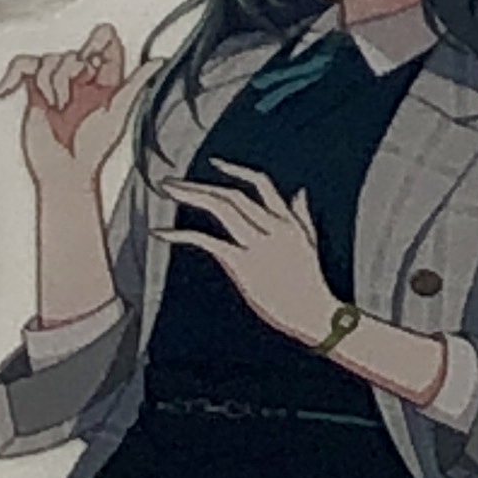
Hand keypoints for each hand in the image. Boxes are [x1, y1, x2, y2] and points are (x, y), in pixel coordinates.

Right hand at [0, 25, 152, 193]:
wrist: (65, 169)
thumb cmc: (93, 147)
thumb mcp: (118, 111)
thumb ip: (136, 83)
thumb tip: (159, 61)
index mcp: (106, 81)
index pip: (106, 43)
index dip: (98, 42)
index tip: (92, 61)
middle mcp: (83, 79)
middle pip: (74, 52)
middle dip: (70, 73)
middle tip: (70, 100)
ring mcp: (58, 83)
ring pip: (50, 59)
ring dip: (51, 84)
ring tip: (56, 109)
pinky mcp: (34, 90)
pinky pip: (21, 65)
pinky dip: (11, 76)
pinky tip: (4, 92)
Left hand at [157, 166, 341, 346]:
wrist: (315, 315)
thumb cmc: (312, 285)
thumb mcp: (310, 243)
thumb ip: (303, 216)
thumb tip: (300, 192)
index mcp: (286, 221)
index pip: (260, 183)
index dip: (236, 170)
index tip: (214, 163)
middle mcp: (271, 227)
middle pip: (231, 194)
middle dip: (199, 185)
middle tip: (172, 182)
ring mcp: (257, 244)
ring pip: (220, 208)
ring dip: (190, 195)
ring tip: (167, 191)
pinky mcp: (243, 264)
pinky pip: (207, 241)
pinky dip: (181, 234)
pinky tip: (162, 232)